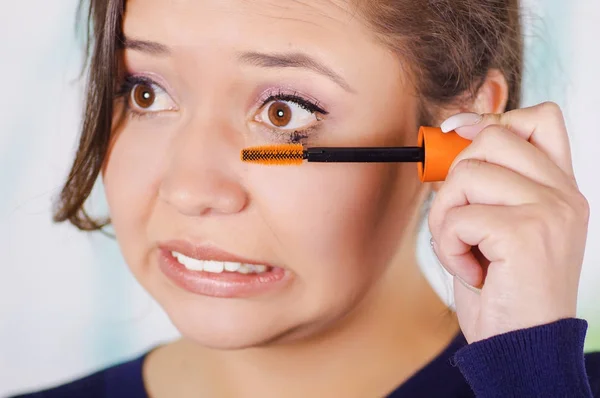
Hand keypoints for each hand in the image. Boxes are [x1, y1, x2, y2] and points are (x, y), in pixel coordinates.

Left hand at [428, 102, 589, 343]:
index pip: (540, 118)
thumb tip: (453, 134)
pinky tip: (470, 270)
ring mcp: (550, 211)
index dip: (493, 120)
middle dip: (456, 177)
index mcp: (560, 189)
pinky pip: (456, 216)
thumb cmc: (503, 290)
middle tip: (460, 220)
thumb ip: (487, 182)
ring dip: (446, 216)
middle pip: (492, 136)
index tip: (459, 140)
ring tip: (464, 250)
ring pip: (466, 174)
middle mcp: (563, 194)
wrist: (522, 347)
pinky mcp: (526, 234)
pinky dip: (447, 246)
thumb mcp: (498, 226)